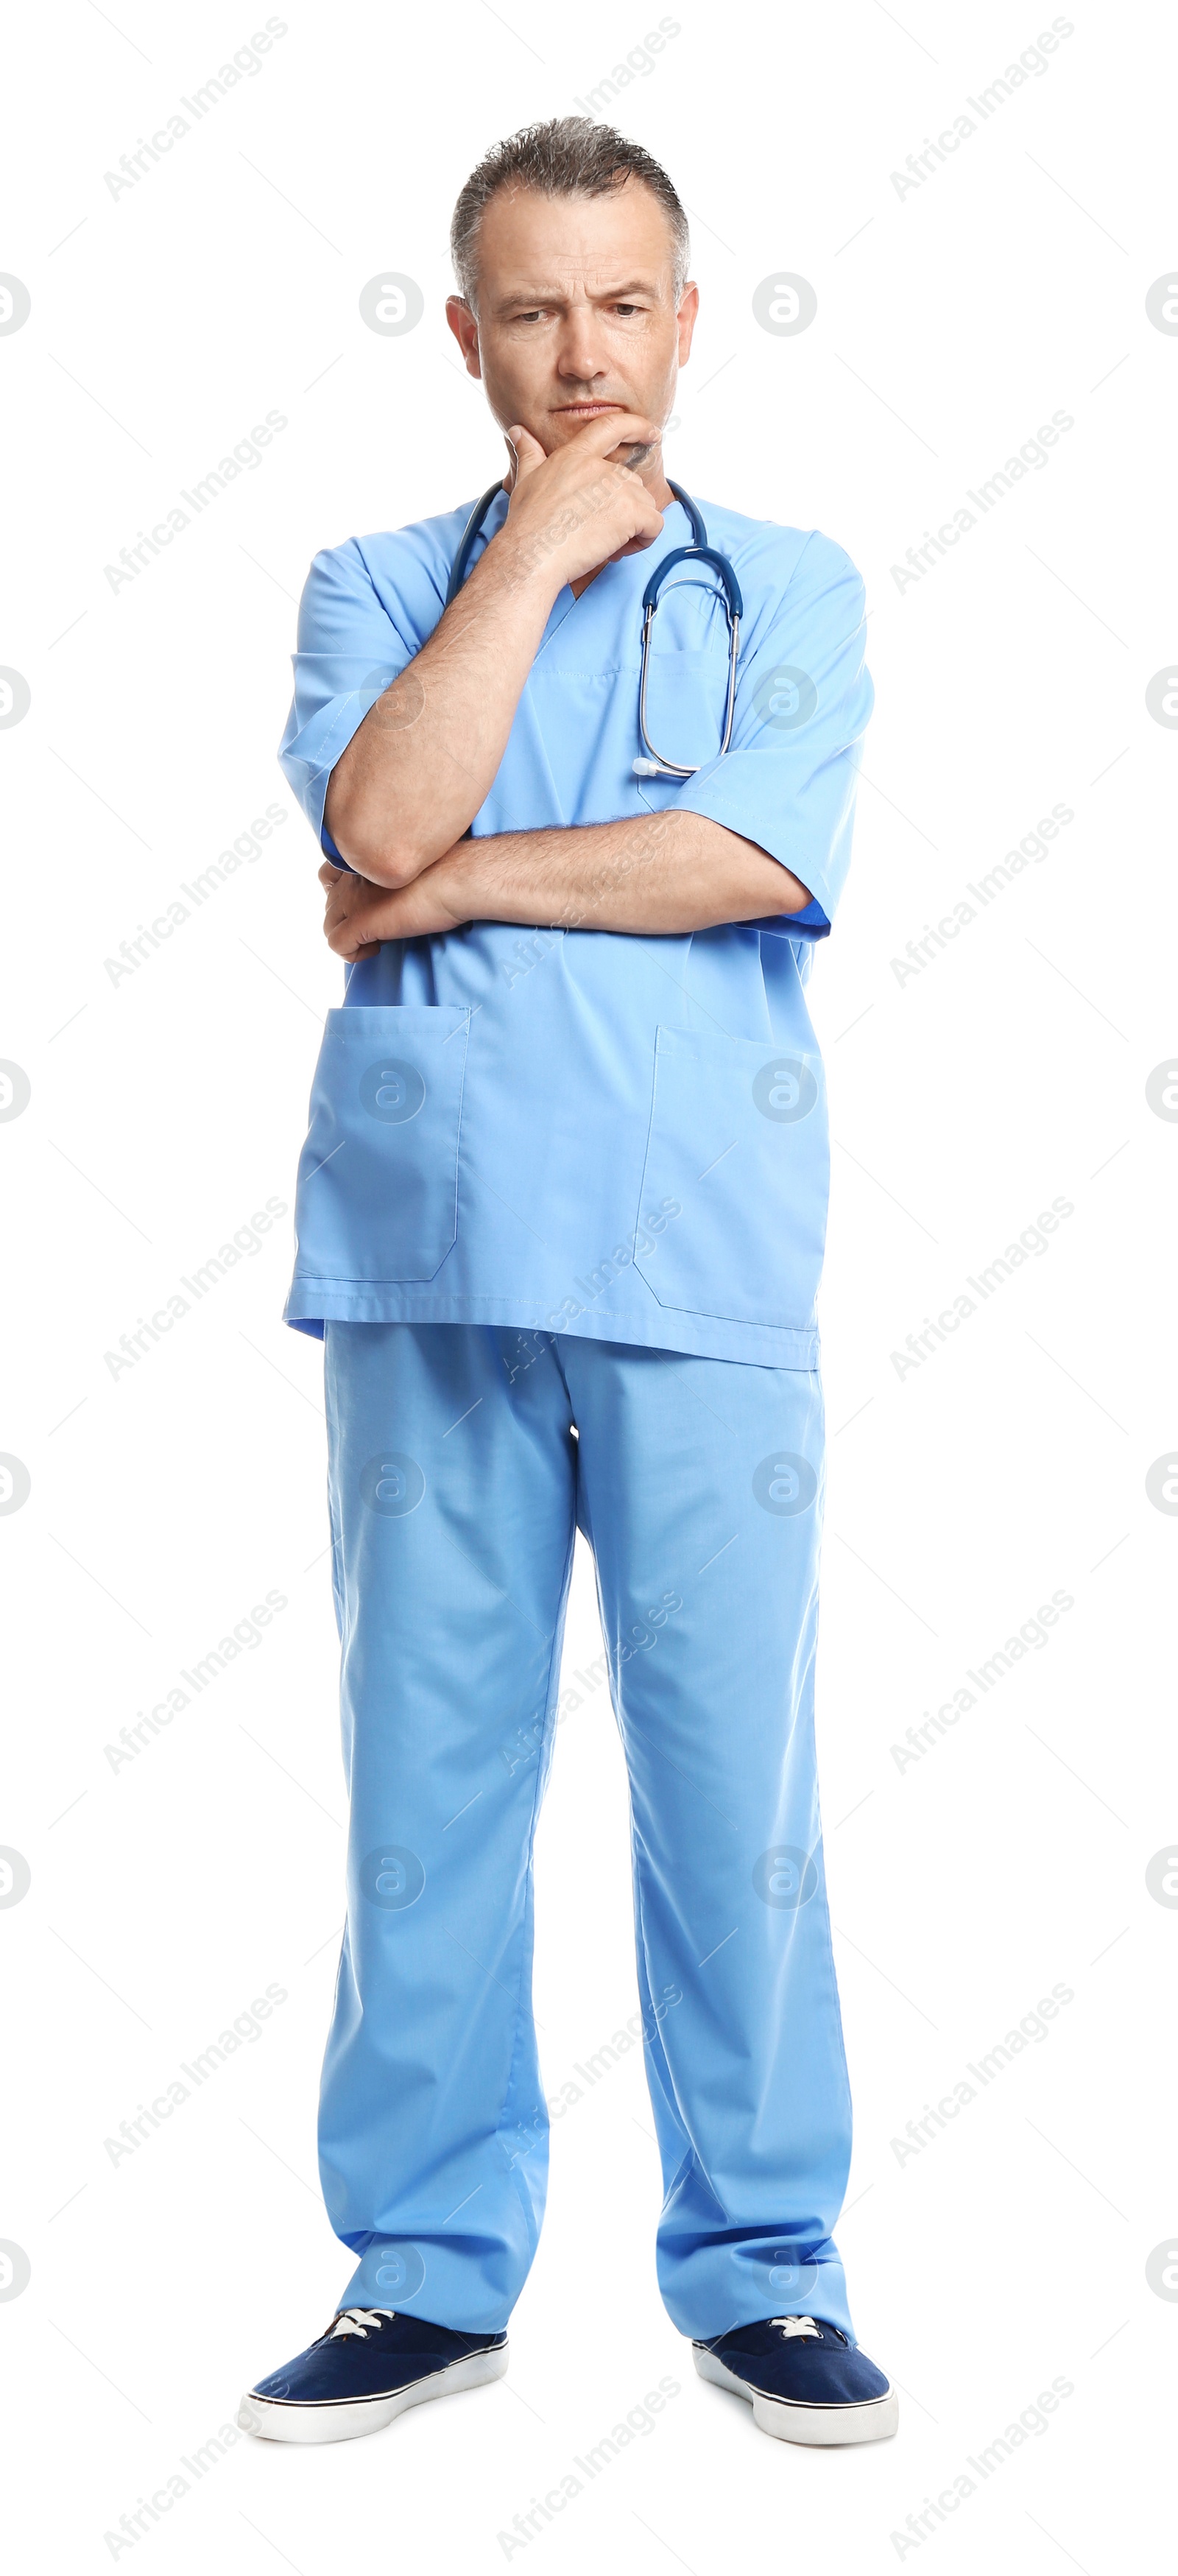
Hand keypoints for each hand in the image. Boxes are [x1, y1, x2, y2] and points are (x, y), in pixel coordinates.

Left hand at [319, 858, 468, 954]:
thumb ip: (390, 874)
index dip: (342, 895)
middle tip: (378, 927)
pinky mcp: (361, 920)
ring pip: (328, 926)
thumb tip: (392, 895)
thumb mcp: (410, 864)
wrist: (457, 879)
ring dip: (350, 938)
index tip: (365, 906)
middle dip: (348, 920)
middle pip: (329, 904)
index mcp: (363, 858)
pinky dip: (352, 954)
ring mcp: (353, 898)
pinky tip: (377, 949)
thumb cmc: (448, 870)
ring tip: (377, 941)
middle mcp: (352, 875)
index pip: (328, 876)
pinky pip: (337, 945)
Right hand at [497, 412, 664, 594]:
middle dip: (623, 509)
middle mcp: (600, 466)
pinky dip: (645, 540)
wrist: (532, 554)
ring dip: (632, 528)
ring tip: (604, 544)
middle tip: (598, 532)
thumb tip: (517, 431)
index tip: (652, 433)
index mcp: (575, 455)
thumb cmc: (527, 524)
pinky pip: (654, 525)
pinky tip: (619, 551)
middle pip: (631, 482)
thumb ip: (529, 453)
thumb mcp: (525, 480)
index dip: (636, 427)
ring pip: (645, 505)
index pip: (611, 427)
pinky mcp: (630, 512)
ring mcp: (617, 487)